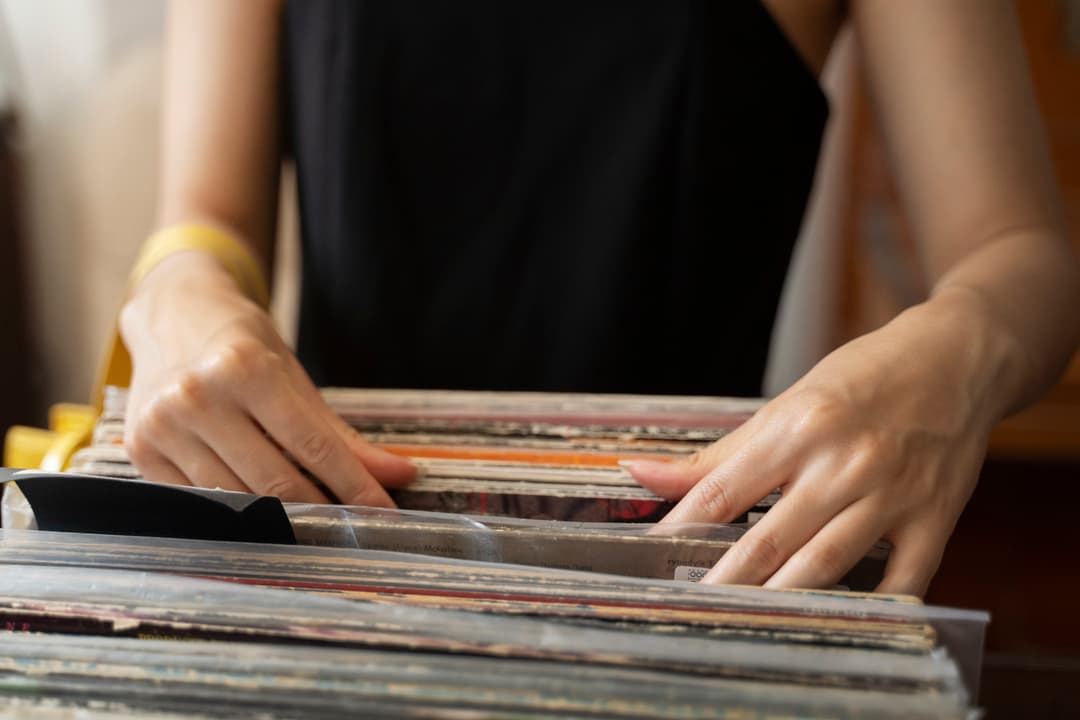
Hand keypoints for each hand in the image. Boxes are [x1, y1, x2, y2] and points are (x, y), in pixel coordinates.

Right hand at [119, 251, 414, 504]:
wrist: (172, 315)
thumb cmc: (242, 345)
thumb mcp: (294, 377)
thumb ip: (342, 434)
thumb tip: (397, 474)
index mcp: (244, 370)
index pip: (313, 447)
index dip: (354, 486)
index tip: (385, 511)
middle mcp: (197, 398)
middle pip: (276, 481)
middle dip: (323, 510)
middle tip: (355, 525)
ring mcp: (163, 427)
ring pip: (238, 500)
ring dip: (282, 519)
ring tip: (314, 520)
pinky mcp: (141, 452)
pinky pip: (201, 502)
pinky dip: (237, 513)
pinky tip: (261, 512)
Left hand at [626, 303, 998, 595]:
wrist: (956, 359)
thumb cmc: (863, 377)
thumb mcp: (787, 404)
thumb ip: (718, 453)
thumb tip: (643, 474)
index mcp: (799, 427)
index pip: (724, 491)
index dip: (682, 526)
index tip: (652, 554)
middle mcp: (844, 463)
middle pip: (770, 540)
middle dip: (725, 580)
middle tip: (690, 607)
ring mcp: (892, 495)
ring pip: (824, 566)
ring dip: (780, 600)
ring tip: (743, 623)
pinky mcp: (935, 519)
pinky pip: (900, 581)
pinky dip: (869, 608)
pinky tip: (835, 624)